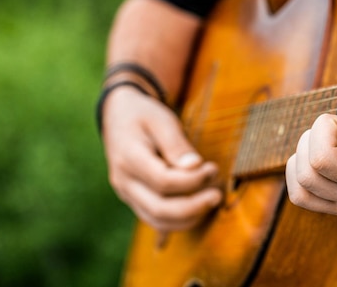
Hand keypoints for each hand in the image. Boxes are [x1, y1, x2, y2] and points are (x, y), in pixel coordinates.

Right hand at [102, 87, 222, 230]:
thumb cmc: (144, 115)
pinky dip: (179, 220)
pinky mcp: (134, 200)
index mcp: (128, 158)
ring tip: (211, 200)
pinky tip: (199, 209)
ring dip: (189, 218)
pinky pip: (156, 219)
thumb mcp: (162, 120)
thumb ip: (177, 144)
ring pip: (157, 221)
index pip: (163, 181)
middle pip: (159, 209)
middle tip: (217, 195)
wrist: (119, 117)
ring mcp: (126, 194)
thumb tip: (195, 166)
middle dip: (193, 206)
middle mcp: (124, 181)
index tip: (213, 169)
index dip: (192, 180)